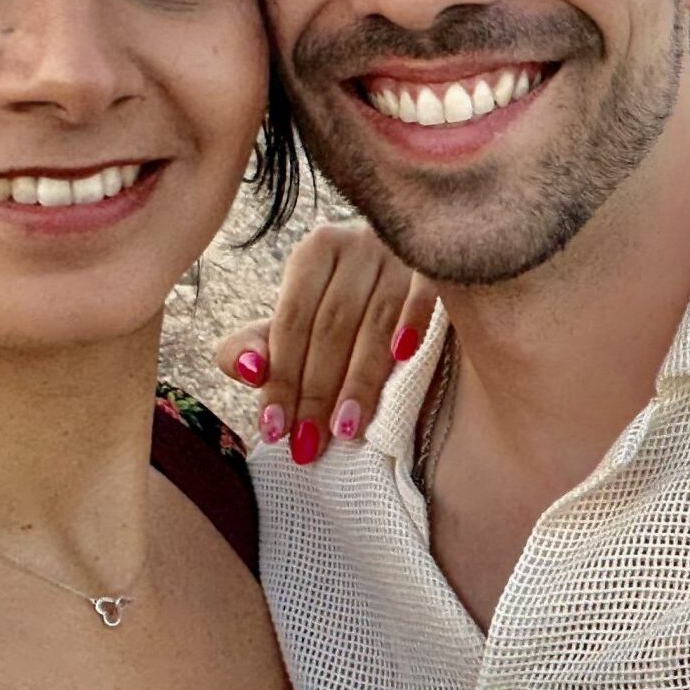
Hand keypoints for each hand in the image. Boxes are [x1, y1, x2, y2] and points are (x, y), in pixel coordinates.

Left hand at [214, 221, 437, 465]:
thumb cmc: (342, 306)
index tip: (275, 430)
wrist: (406, 271)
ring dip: (360, 380)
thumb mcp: (295, 321)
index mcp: (316, 252)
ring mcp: (403, 253)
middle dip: (317, 390)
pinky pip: (427, 295)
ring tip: (345, 431)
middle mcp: (359, 244)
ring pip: (377, 321)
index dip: (281, 378)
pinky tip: (402, 360)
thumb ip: (256, 346)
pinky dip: (413, 324)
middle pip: (332, 324)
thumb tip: (248, 372)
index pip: (292, 320)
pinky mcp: (441, 265)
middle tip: (308, 445)